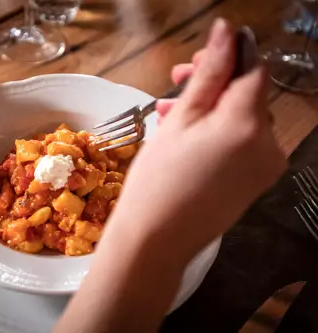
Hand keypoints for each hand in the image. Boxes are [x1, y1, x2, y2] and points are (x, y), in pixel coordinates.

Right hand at [112, 18, 286, 254]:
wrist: (156, 240)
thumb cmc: (158, 180)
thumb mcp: (180, 121)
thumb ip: (208, 75)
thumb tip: (226, 32)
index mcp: (248, 125)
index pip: (253, 70)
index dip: (229, 55)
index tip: (200, 55)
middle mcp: (269, 144)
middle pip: (248, 95)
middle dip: (214, 84)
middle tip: (176, 82)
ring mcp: (266, 166)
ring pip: (243, 120)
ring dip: (211, 109)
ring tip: (170, 112)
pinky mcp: (257, 182)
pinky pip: (243, 144)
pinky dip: (219, 133)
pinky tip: (187, 136)